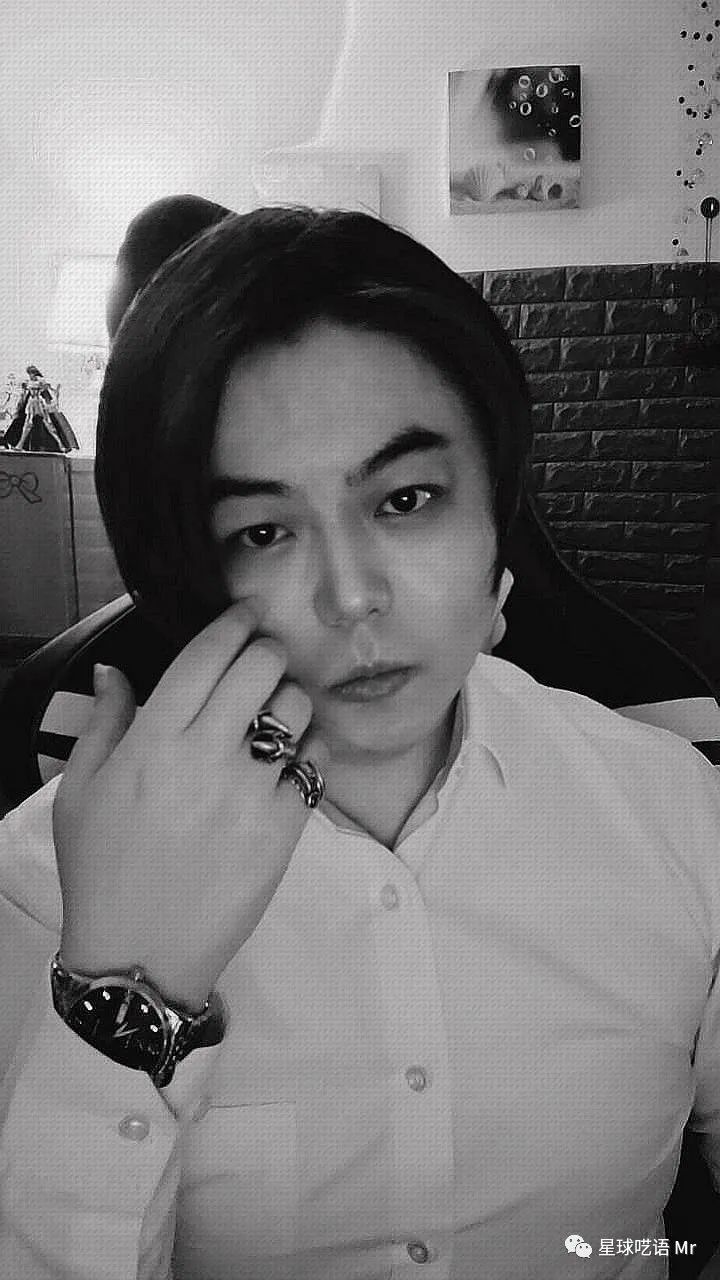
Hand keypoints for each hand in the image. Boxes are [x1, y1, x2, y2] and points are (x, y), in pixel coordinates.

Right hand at [53, 601, 325, 1007]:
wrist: (140, 953)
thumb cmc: (103, 871)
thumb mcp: (80, 793)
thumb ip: (105, 723)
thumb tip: (114, 671)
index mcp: (153, 741)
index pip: (207, 655)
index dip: (234, 622)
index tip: (248, 611)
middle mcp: (205, 757)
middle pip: (261, 668)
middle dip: (267, 651)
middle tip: (263, 660)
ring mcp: (250, 793)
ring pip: (297, 709)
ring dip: (290, 699)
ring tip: (274, 716)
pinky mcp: (284, 828)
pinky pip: (315, 764)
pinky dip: (307, 752)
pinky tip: (286, 763)